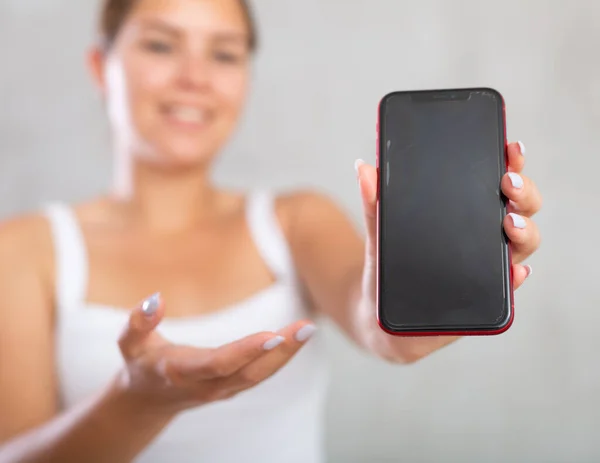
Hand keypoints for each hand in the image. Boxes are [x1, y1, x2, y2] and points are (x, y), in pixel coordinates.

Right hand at [114, 293, 315, 412]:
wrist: (146, 402)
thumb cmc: (140, 364)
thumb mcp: (128, 342)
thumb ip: (139, 321)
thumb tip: (156, 298)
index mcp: (182, 372)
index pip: (218, 364)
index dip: (246, 351)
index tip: (273, 335)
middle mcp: (207, 385)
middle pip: (249, 373)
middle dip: (280, 352)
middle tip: (306, 328)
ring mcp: (222, 390)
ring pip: (260, 376)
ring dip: (287, 354)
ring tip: (308, 329)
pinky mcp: (232, 387)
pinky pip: (260, 374)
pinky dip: (281, 358)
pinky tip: (297, 338)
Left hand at [355, 141, 542, 360]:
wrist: (379, 317)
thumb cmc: (385, 269)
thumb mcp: (379, 236)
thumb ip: (375, 206)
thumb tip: (364, 168)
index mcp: (464, 216)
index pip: (495, 185)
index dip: (510, 164)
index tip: (509, 147)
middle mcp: (482, 240)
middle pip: (519, 211)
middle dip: (523, 193)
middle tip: (508, 183)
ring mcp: (486, 270)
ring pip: (520, 247)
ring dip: (525, 233)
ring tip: (510, 226)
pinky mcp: (482, 301)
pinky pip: (506, 289)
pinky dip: (514, 278)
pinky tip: (516, 271)